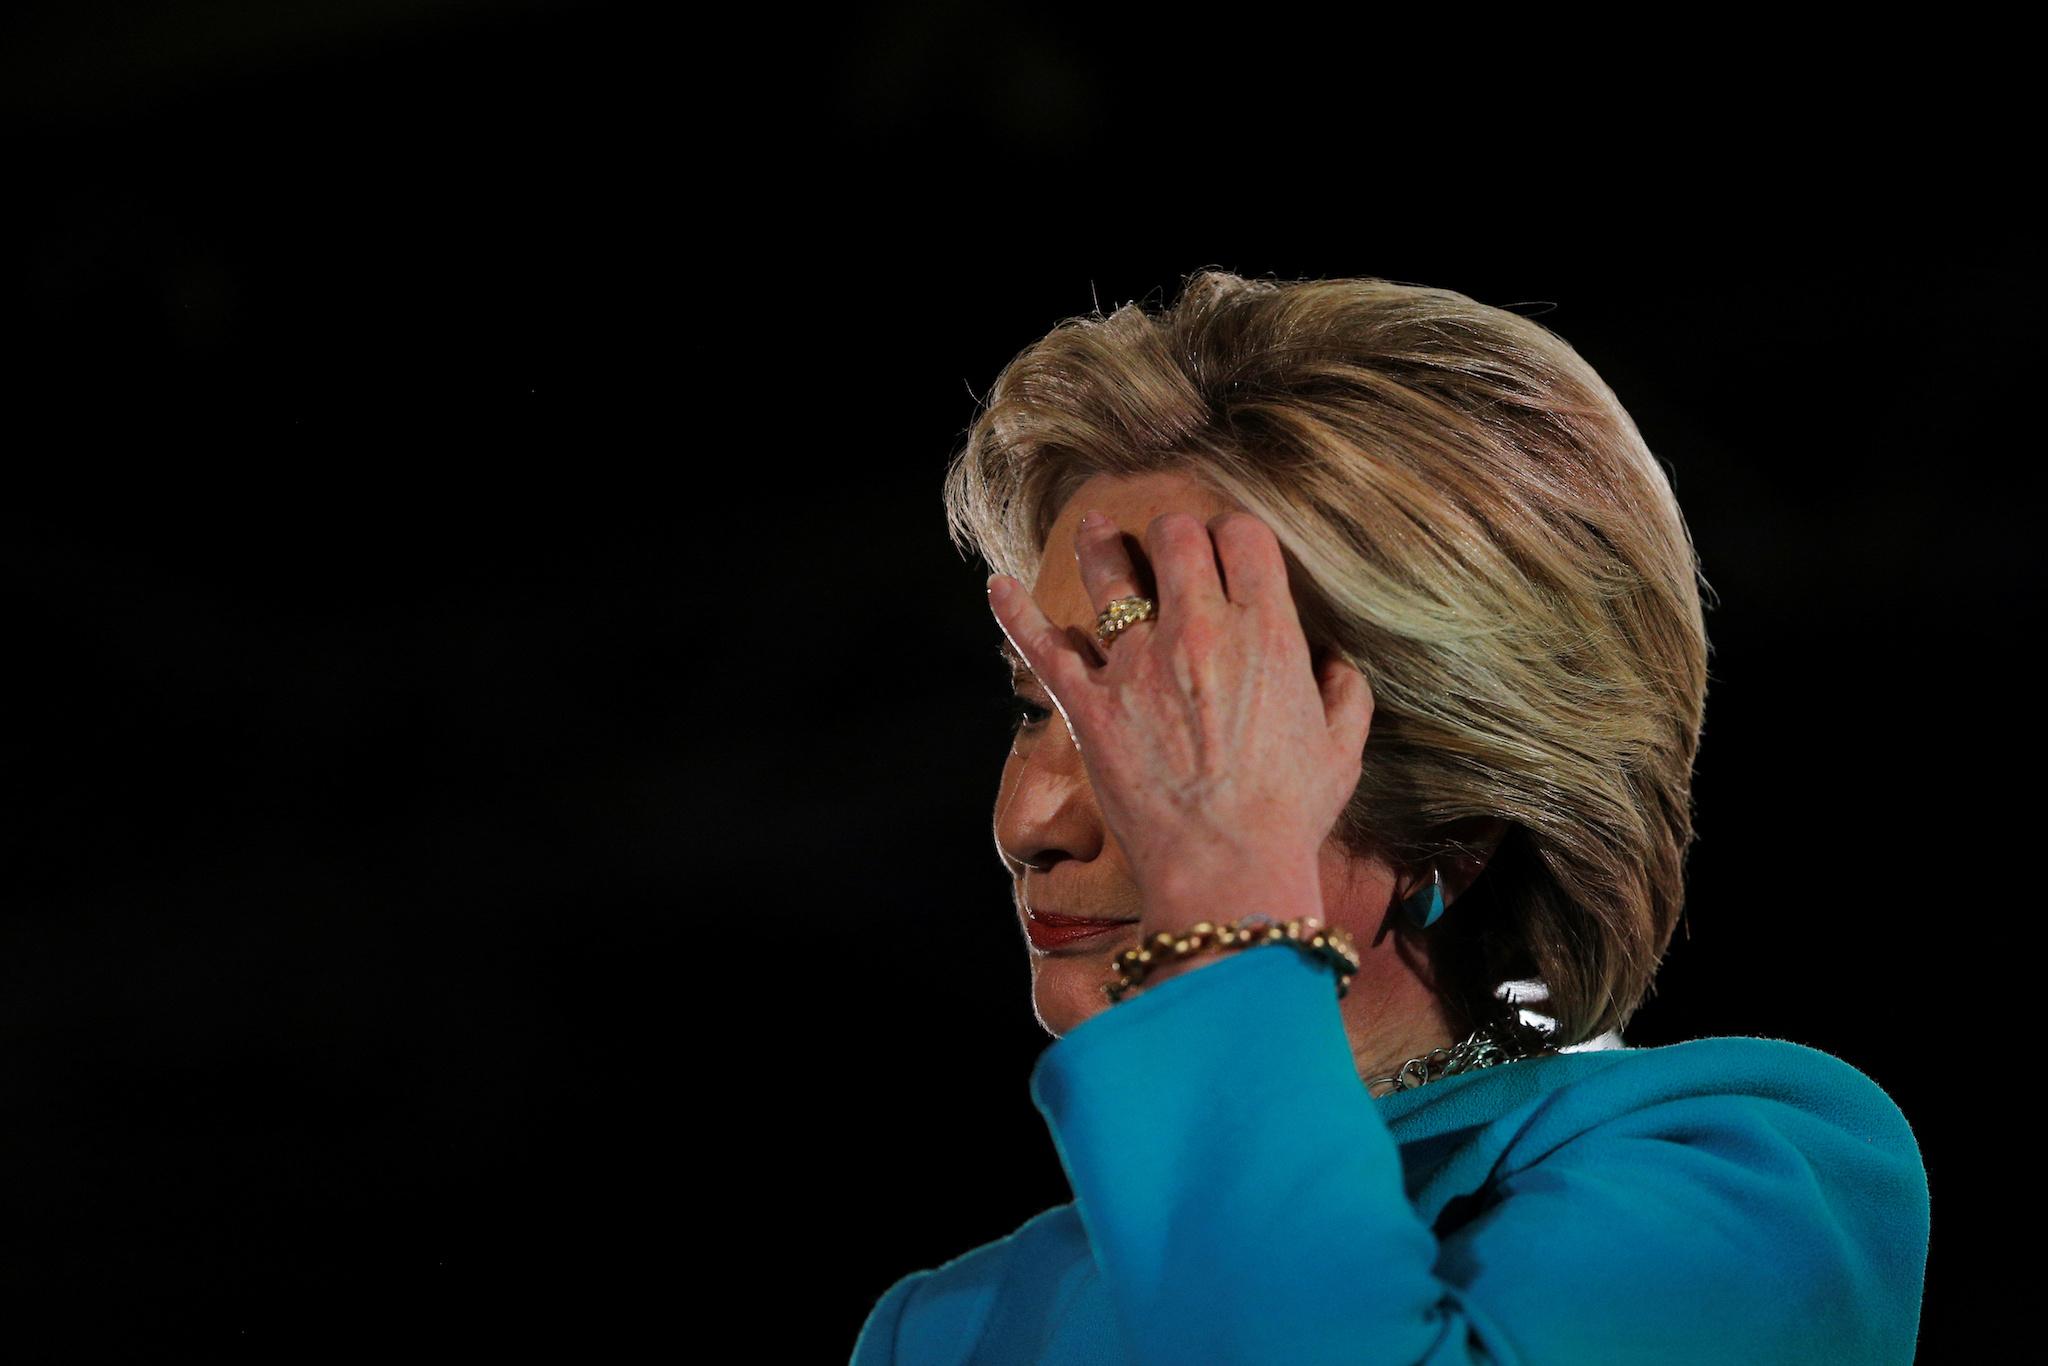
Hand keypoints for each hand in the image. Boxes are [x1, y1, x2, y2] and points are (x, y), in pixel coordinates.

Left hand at [987, 508, 1373, 942]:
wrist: (1228, 869)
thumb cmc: (1289, 816)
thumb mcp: (1341, 749)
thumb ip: (1343, 691)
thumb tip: (1333, 662)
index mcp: (1267, 633)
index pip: (1244, 538)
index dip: (1234, 534)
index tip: (1229, 547)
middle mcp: (1199, 632)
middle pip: (1177, 537)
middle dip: (1176, 533)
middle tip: (1172, 543)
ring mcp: (1136, 666)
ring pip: (1109, 574)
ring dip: (1102, 544)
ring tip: (1096, 527)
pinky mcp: (1088, 705)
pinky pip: (1042, 646)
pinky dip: (1016, 612)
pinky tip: (999, 587)